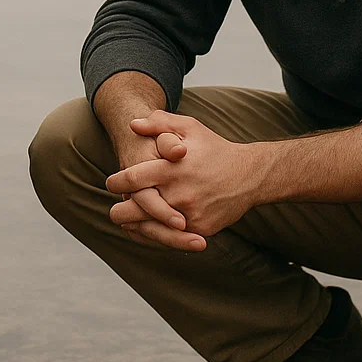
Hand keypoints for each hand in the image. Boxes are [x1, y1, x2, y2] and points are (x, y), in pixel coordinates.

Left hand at [106, 112, 259, 249]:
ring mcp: (190, 215)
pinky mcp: (200, 229)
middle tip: (115, 209)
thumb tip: (132, 125)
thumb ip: (159, 123)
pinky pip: (170, 238)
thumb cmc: (215, 149)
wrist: (250, 175)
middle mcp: (179, 194)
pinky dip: (157, 234)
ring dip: (136, 225)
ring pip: (149, 229)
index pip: (132, 179)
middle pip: (134, 211)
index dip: (116, 183)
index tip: (111, 183)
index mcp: (172, 169)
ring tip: (127, 220)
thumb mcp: (190, 127)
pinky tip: (148, 229)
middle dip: (120, 211)